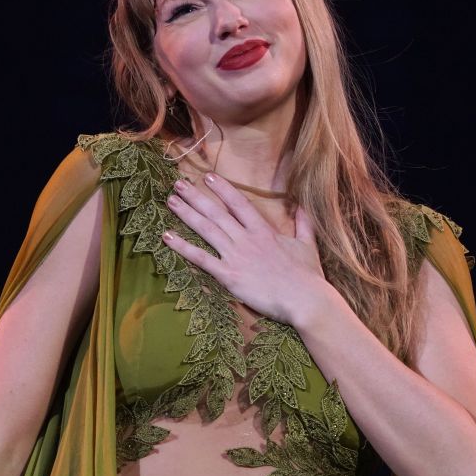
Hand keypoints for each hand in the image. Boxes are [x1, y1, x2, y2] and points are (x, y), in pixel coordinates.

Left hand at [162, 172, 326, 326]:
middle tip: (178, 184)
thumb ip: (303, 223)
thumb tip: (302, 206)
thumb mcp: (307, 245)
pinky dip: (183, 247)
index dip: (222, 188)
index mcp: (264, 230)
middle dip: (196, 196)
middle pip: (216, 212)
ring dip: (186, 214)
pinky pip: (201, 258)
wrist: (305, 299)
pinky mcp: (229, 276)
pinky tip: (167, 237)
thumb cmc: (308, 276)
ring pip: (206, 229)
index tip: (208, 176)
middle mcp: (246, 238)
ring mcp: (236, 256)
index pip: (238, 203)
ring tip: (170, 201)